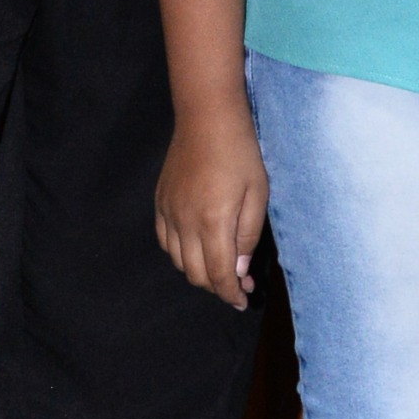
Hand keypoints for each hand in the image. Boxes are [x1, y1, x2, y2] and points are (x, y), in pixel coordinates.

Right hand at [154, 108, 268, 307]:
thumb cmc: (241, 152)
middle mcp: (185, 223)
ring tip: (220, 266)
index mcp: (213, 222)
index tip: (242, 300)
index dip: (231, 293)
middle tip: (238, 283)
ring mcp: (168, 213)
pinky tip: (197, 247)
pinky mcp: (160, 203)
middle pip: (196, 274)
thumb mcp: (258, 193)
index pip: (219, 274)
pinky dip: (181, 254)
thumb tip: (238, 270)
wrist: (206, 118)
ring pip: (179, 261)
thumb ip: (247, 235)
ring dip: (199, 272)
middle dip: (217, 287)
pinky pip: (165, 242)